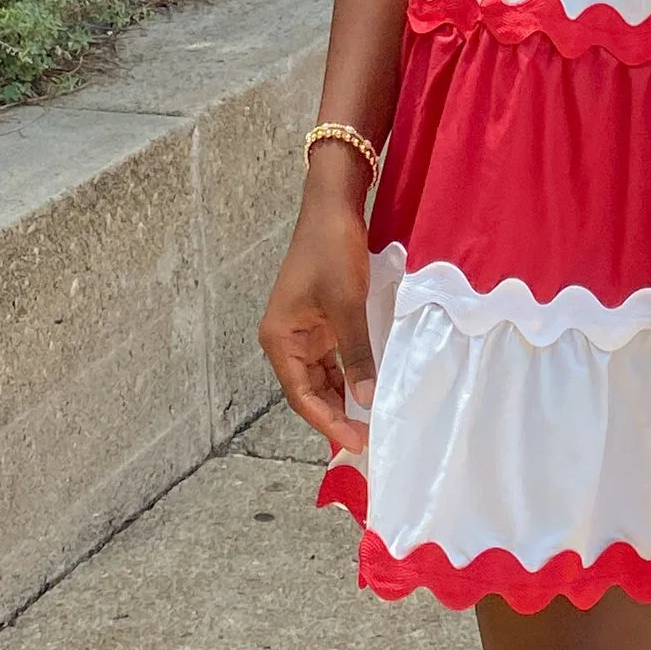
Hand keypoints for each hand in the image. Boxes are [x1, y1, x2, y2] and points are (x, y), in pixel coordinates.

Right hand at [259, 180, 375, 446]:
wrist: (332, 207)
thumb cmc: (332, 251)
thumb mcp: (346, 305)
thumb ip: (355, 353)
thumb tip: (366, 399)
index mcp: (280, 339)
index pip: (301, 395)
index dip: (328, 422)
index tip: (356, 442)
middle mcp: (286, 340)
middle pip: (310, 391)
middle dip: (337, 415)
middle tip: (369, 439)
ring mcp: (304, 332)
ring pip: (323, 378)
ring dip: (344, 399)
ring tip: (371, 423)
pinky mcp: (322, 322)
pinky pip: (334, 360)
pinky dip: (350, 376)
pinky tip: (369, 390)